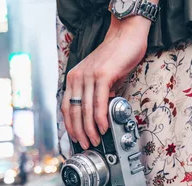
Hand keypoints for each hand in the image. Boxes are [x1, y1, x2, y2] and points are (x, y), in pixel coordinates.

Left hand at [61, 16, 151, 149]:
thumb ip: (95, 94)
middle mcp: (77, 77)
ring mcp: (88, 76)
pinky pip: (99, 102)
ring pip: (85, 109)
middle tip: (86, 144)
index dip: (70, 125)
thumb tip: (99, 113)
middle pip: (73, 111)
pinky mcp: (102, 75)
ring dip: (90, 128)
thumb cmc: (115, 57)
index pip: (66, 107)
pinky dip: (100, 117)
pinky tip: (103, 127)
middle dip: (79, 132)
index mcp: (73, 79)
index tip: (75, 138)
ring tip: (95, 140)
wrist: (126, 34)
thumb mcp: (99, 77)